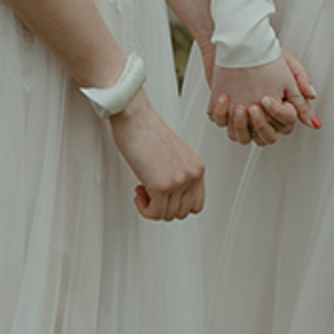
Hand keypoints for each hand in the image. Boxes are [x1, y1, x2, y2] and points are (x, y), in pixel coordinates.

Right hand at [109, 89, 205, 219]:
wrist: (135, 118)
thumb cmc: (148, 132)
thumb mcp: (174, 156)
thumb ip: (179, 176)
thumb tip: (171, 201)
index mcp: (197, 167)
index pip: (196, 204)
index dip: (177, 205)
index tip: (163, 197)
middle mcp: (192, 175)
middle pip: (182, 213)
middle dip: (163, 208)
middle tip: (149, 192)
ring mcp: (179, 181)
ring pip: (168, 215)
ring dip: (152, 208)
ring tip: (142, 189)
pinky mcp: (162, 185)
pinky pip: (155, 213)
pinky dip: (144, 210)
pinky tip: (138, 193)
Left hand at [208, 53, 320, 145]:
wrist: (237, 41)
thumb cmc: (263, 54)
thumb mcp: (288, 66)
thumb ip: (301, 88)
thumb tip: (314, 121)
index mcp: (280, 108)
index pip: (285, 125)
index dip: (279, 115)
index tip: (268, 98)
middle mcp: (262, 116)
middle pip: (266, 138)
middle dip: (260, 125)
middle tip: (254, 107)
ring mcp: (242, 116)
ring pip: (243, 137)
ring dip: (240, 126)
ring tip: (238, 107)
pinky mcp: (223, 111)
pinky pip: (221, 123)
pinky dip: (221, 114)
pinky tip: (223, 98)